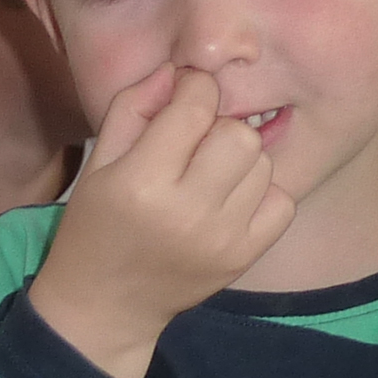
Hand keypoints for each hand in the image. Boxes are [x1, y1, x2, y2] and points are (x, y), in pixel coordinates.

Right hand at [28, 66, 295, 377]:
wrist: (106, 306)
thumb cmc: (95, 226)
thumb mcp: (98, 163)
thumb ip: (134, 108)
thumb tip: (178, 70)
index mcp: (142, 181)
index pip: (195, 105)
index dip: (194, 88)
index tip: (184, 99)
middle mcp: (187, 211)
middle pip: (239, 134)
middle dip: (219, 127)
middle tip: (196, 145)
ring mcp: (221, 238)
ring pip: (262, 164)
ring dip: (239, 161)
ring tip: (209, 177)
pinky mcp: (243, 257)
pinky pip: (281, 201)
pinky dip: (261, 194)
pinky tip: (229, 201)